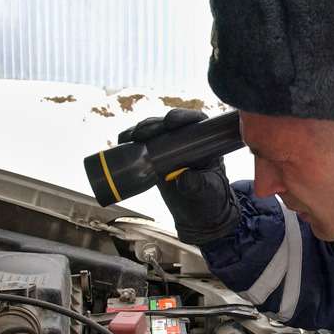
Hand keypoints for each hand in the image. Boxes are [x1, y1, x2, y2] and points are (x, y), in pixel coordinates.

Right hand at [118, 108, 239, 244]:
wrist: (198, 216)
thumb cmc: (210, 200)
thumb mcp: (208, 192)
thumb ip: (198, 185)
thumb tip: (183, 177)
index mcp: (205, 142)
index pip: (194, 121)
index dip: (181, 117)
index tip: (170, 122)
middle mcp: (187, 140)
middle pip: (168, 124)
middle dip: (154, 124)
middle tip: (142, 132)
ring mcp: (169, 147)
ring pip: (154, 131)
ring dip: (141, 131)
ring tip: (130, 137)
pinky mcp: (155, 158)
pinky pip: (142, 145)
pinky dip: (131, 141)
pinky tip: (123, 141)